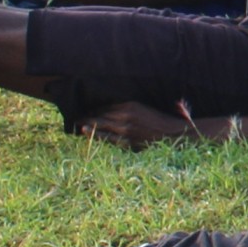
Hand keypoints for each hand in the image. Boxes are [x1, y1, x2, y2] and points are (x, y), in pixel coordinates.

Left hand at [79, 99, 197, 143]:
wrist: (172, 134)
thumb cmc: (157, 120)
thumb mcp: (142, 108)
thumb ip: (126, 108)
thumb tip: (109, 110)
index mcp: (129, 105)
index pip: (105, 106)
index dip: (93, 109)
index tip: (84, 111)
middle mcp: (125, 116)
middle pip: (100, 115)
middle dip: (87, 116)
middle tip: (75, 117)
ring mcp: (125, 129)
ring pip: (101, 125)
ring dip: (88, 125)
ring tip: (77, 124)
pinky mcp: (127, 141)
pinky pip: (108, 138)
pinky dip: (96, 135)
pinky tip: (86, 133)